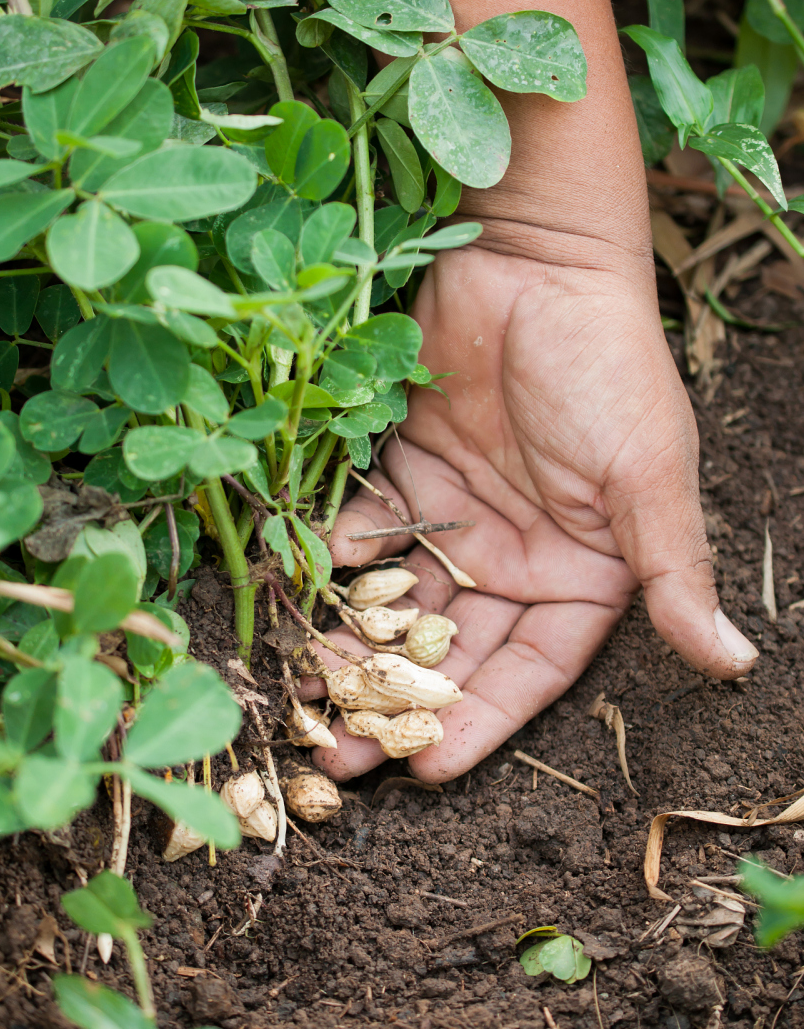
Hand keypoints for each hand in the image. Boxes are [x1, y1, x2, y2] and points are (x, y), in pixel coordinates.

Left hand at [302, 236, 757, 782]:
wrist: (538, 260)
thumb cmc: (607, 366)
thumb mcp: (647, 476)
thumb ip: (673, 572)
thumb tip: (733, 664)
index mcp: (582, 574)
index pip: (527, 669)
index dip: (480, 721)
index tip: (425, 768)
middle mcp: (516, 558)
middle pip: (450, 649)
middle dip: (396, 702)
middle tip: (333, 760)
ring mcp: (458, 518)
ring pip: (397, 603)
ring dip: (350, 645)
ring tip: (298, 692)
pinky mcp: (407, 471)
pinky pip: (364, 531)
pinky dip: (331, 558)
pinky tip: (296, 584)